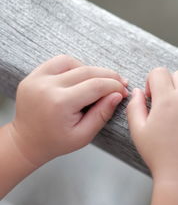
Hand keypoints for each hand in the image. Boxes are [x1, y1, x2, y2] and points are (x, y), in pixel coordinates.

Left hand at [7, 55, 128, 166]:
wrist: (26, 142)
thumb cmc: (56, 142)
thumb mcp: (84, 135)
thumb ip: (102, 114)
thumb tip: (118, 95)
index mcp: (60, 103)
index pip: (96, 86)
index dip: (114, 86)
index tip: (124, 91)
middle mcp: (47, 86)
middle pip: (87, 71)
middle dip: (108, 76)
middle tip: (120, 83)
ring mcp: (37, 78)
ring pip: (73, 62)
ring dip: (91, 70)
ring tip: (100, 82)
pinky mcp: (33, 75)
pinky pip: (58, 62)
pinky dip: (74, 66)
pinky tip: (82, 78)